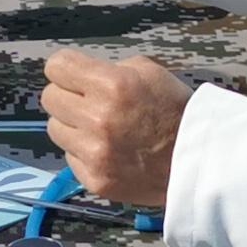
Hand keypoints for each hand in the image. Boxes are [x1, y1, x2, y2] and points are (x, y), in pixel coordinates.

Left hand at [40, 49, 190, 205]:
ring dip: (72, 125)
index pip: (57, 67)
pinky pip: (69, 157)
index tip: (75, 75)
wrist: (197, 162)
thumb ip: (110, 69)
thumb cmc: (174, 111)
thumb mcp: (150, 72)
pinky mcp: (94, 179)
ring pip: (55, 128)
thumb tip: (80, 75)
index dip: (67, 69)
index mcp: (112, 85)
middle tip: (88, 102)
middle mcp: (97, 119)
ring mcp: (94, 153)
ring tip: (98, 128)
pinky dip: (83, 152)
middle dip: (68, 96)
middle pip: (50, 97)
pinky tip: (108, 150)